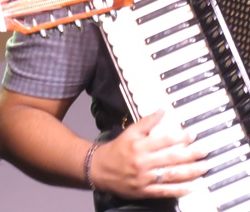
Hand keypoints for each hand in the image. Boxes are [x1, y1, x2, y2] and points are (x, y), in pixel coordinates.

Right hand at [90, 110, 206, 198]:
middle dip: (190, 155)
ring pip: (171, 175)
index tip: (192, 135)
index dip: (180, 138)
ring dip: (190, 172)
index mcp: (138, 146)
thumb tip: (162, 110)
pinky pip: (164, 191)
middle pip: (171, 158)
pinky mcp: (144, 191)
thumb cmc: (116, 149)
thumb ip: (146, 122)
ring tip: (204, 167)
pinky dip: (179, 190)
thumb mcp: (129, 133)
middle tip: (205, 151)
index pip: (163, 140)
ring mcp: (144, 178)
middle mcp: (142, 162)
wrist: (98, 169)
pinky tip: (191, 187)